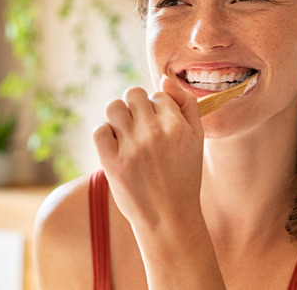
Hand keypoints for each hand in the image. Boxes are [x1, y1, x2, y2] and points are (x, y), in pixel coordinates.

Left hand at [93, 75, 204, 230]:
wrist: (170, 218)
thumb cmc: (184, 176)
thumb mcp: (197, 139)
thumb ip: (187, 104)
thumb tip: (164, 78)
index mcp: (176, 125)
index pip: (158, 95)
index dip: (157, 109)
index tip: (159, 128)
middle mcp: (154, 132)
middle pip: (133, 94)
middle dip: (136, 107)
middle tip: (140, 128)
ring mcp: (131, 148)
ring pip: (114, 107)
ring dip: (118, 117)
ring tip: (126, 134)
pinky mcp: (112, 163)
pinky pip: (99, 130)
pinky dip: (105, 135)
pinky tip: (116, 147)